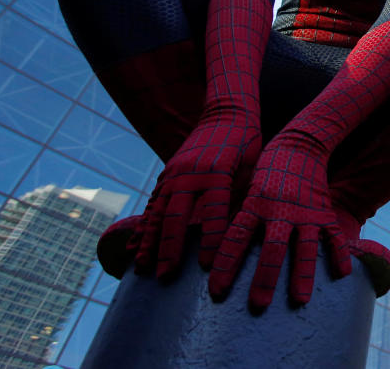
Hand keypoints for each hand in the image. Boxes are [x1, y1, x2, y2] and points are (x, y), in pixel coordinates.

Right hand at [134, 108, 260, 278]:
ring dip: (149, 242)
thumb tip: (240, 233)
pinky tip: (137, 243)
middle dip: (169, 249)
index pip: (214, 213)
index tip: (206, 267)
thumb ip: (242, 197)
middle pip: (176, 217)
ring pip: (157, 212)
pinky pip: (153, 202)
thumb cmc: (247, 143)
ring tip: (141, 267)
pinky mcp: (168, 172)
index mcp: (217, 173)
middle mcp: (190, 174)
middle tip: (165, 277)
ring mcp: (175, 173)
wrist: (227, 112)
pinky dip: (144, 224)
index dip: (210, 241)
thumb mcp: (252, 168)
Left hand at [208, 132, 351, 307]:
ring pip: (304, 247)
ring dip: (301, 274)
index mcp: (254, 205)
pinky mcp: (323, 210)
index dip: (225, 266)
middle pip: (271, 249)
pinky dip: (339, 254)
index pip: (236, 240)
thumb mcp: (246, 189)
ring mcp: (304, 212)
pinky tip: (343, 275)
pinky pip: (333, 235)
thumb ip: (238, 218)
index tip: (217, 290)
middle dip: (264, 279)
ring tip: (300, 300)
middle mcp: (279, 210)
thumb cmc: (266, 170)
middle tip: (258, 305)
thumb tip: (215, 246)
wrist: (300, 143)